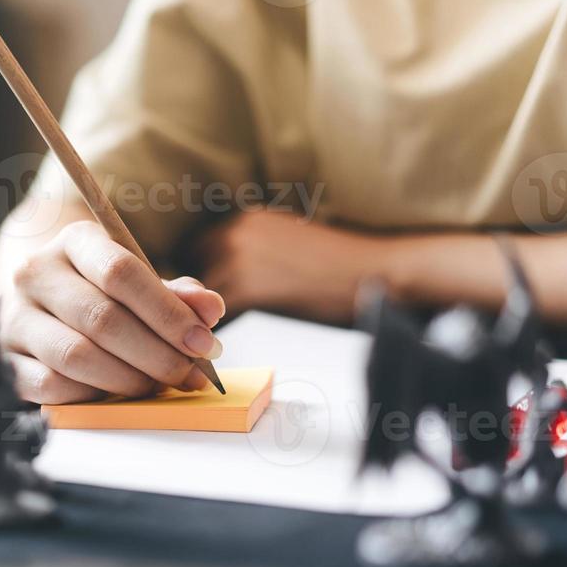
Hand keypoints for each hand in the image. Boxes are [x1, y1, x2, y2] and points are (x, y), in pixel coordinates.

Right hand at [0, 220, 225, 403]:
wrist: (41, 305)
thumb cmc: (102, 295)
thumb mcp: (141, 284)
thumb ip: (177, 295)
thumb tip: (210, 309)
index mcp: (74, 242)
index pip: (121, 271)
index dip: (168, 313)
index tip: (203, 343)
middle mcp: (35, 273)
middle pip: (102, 319)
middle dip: (157, 354)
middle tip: (191, 375)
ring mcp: (15, 317)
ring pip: (77, 356)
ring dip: (129, 380)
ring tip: (158, 386)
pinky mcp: (6, 359)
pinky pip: (52, 387)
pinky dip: (92, 396)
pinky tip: (116, 394)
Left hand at [194, 210, 392, 322]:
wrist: (377, 273)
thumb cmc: (341, 267)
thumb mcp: (289, 240)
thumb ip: (254, 250)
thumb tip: (224, 276)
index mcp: (245, 218)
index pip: (197, 250)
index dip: (199, 279)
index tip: (203, 300)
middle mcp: (233, 231)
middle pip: (190, 271)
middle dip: (194, 299)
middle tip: (203, 325)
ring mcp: (235, 257)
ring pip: (195, 297)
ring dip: (199, 320)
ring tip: (212, 341)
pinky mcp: (243, 288)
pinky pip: (208, 318)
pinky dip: (212, 336)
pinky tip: (226, 347)